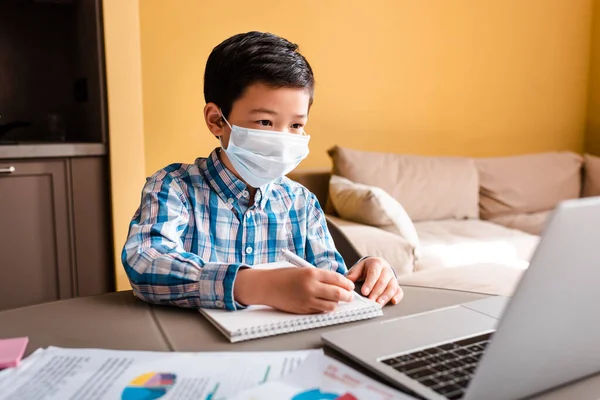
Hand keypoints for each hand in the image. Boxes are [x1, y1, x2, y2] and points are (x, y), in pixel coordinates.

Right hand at [235, 267, 354, 313]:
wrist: (267, 286)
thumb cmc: (284, 276)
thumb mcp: (303, 270)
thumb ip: (320, 277)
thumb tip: (338, 284)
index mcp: (312, 273)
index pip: (338, 279)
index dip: (347, 284)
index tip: (350, 286)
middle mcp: (311, 287)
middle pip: (338, 294)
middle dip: (347, 296)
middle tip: (350, 296)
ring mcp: (307, 300)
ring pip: (331, 305)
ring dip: (337, 303)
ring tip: (337, 301)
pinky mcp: (303, 309)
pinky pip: (320, 311)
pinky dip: (326, 308)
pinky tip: (325, 304)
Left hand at [346, 257, 402, 305]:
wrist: (377, 265)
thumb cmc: (367, 268)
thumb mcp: (359, 268)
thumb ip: (353, 274)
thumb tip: (346, 282)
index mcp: (377, 263)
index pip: (374, 273)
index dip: (369, 283)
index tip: (364, 292)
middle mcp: (386, 270)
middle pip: (383, 282)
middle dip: (376, 292)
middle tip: (371, 301)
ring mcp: (392, 278)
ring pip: (392, 287)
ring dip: (386, 296)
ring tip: (379, 304)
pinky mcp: (396, 285)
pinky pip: (399, 291)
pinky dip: (398, 297)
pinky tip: (393, 301)